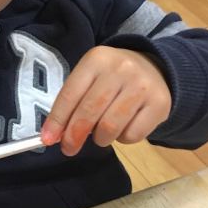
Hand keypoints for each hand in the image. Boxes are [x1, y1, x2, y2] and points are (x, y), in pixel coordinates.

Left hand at [41, 47, 171, 154]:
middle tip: (69, 148)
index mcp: (97, 59)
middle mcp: (121, 69)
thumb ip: (73, 103)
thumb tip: (54, 135)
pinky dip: (122, 138)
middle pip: (90, 112)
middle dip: (74, 135)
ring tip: (101, 133)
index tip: (47, 139)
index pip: (71, 94)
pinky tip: (124, 126)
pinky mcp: (160, 104)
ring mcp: (142, 86)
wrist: (155, 69)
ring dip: (100, 138)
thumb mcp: (91, 79)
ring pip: (110, 127)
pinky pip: (132, 135)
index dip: (57, 120)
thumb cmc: (113, 78)